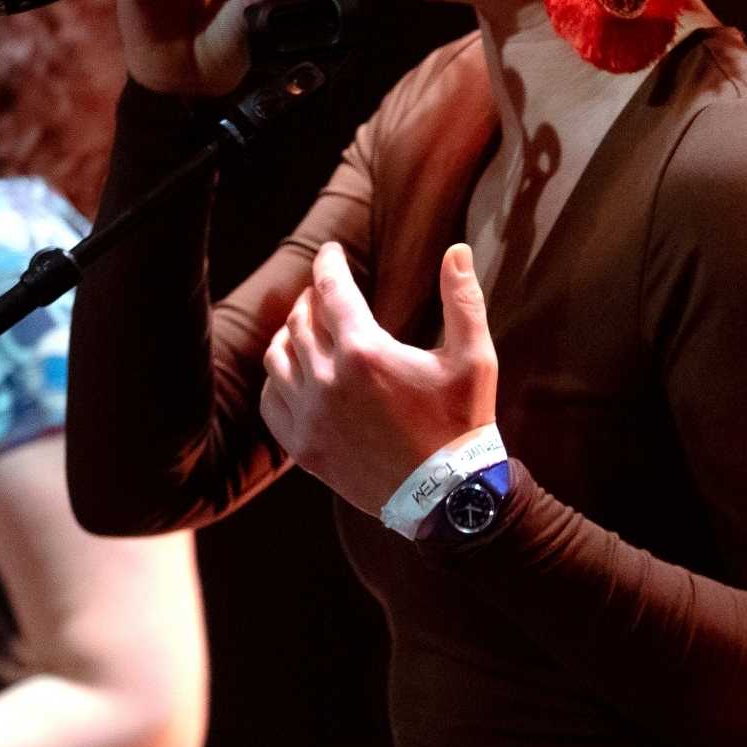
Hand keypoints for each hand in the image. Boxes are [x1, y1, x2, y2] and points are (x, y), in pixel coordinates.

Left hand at [260, 242, 498, 514]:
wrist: (446, 497)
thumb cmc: (462, 423)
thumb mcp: (474, 358)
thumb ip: (463, 299)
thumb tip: (456, 249)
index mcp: (365, 352)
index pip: (332, 289)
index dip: (328, 263)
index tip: (330, 252)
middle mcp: (327, 380)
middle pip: (301, 320)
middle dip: (312, 297)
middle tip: (326, 291)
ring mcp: (310, 417)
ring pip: (278, 357)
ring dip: (290, 334)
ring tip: (307, 328)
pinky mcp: (303, 448)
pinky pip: (272, 401)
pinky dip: (278, 379)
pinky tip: (294, 373)